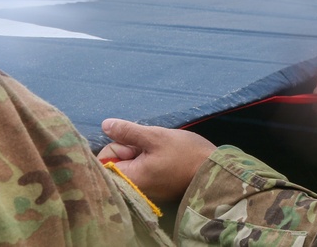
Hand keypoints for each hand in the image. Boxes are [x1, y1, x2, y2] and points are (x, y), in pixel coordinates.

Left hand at [98, 119, 216, 201]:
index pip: (103, 162)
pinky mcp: (154, 188)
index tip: (133, 143)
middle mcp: (133, 189)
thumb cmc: (185, 155)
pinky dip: (149, 160)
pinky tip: (164, 157)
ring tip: (160, 151)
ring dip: (140, 153)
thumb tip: (105, 125)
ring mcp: (144, 190)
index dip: (116, 146)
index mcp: (129, 179)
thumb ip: (127, 132)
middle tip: (150, 146)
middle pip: (116, 163)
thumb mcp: (155, 137)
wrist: (214, 172)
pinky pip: (142, 170)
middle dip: (129, 148)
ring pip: (131, 164)